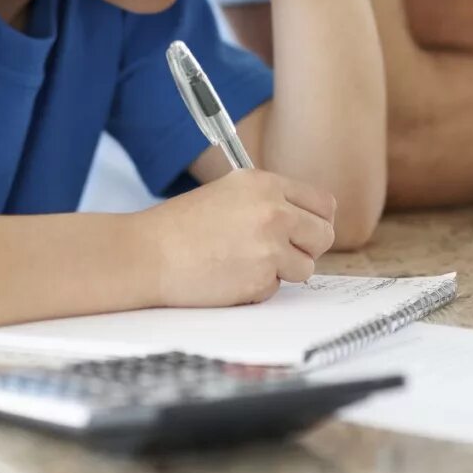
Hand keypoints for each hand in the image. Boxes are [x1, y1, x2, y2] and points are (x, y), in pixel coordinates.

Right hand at [135, 168, 337, 306]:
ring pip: (305, 267)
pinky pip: (277, 289)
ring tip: (245, 262)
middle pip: (323, 235)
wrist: (148, 253)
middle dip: (307, 248)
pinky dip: (259, 288)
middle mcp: (274, 211)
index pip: (323, 203)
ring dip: (282, 271)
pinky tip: (230, 276)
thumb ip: (270, 200)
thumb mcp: (230, 192)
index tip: (306, 231)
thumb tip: (306, 219)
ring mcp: (270, 247)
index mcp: (266, 184)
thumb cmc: (181, 225)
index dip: (316, 220)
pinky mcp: (260, 279)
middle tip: (281, 252)